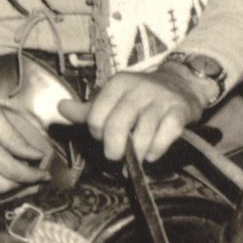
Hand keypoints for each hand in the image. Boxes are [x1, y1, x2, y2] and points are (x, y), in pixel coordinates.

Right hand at [0, 84, 52, 197]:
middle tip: (38, 175)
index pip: (10, 168)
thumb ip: (13, 135)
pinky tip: (1, 174)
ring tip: (24, 176)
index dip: (32, 174)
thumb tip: (35, 155)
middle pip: (4, 185)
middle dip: (25, 183)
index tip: (44, 172)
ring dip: (12, 187)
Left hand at [62, 67, 205, 165]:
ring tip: (134, 159)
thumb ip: (87, 109)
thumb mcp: (112, 97)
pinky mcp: (178, 112)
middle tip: (114, 156)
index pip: (95, 117)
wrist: (181, 84)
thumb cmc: (140, 96)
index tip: (103, 136)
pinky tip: (151, 154)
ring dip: (135, 155)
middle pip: (116, 127)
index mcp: (117, 84)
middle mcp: (138, 89)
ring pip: (142, 136)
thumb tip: (60, 108)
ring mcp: (160, 100)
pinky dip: (155, 151)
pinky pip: (164, 137)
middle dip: (113, 149)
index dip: (97, 133)